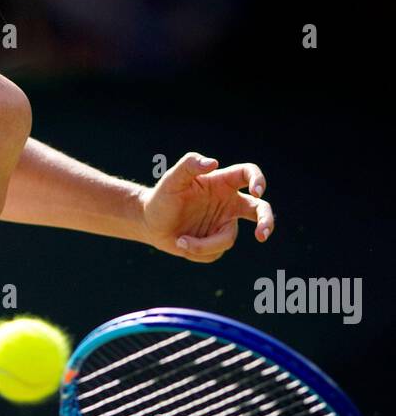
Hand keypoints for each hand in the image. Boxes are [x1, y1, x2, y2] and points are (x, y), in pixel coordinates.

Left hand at [140, 153, 274, 262]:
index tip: (257, 191)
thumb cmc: (162, 196)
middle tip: (262, 235)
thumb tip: (213, 162)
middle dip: (266, 221)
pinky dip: (197, 251)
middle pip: (260, 209)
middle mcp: (228, 203)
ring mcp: (224, 224)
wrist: (149, 223)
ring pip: (227, 239)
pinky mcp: (215, 243)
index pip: (248, 174)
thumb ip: (189, 164)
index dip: (258, 180)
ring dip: (203, 244)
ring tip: (180, 241)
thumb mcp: (171, 179)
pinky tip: (181, 243)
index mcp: (223, 183)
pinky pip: (215, 252)